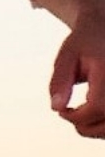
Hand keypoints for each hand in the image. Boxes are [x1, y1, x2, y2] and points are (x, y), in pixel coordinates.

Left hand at [49, 11, 104, 137]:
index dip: (77, 117)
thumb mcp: (67, 55)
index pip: (97, 107)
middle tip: (68, 115)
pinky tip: (93, 113)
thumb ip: (60, 80)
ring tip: (80, 115)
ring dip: (98, 129)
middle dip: (87, 127)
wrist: (104, 26)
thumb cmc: (85, 41)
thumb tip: (55, 108)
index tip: (62, 111)